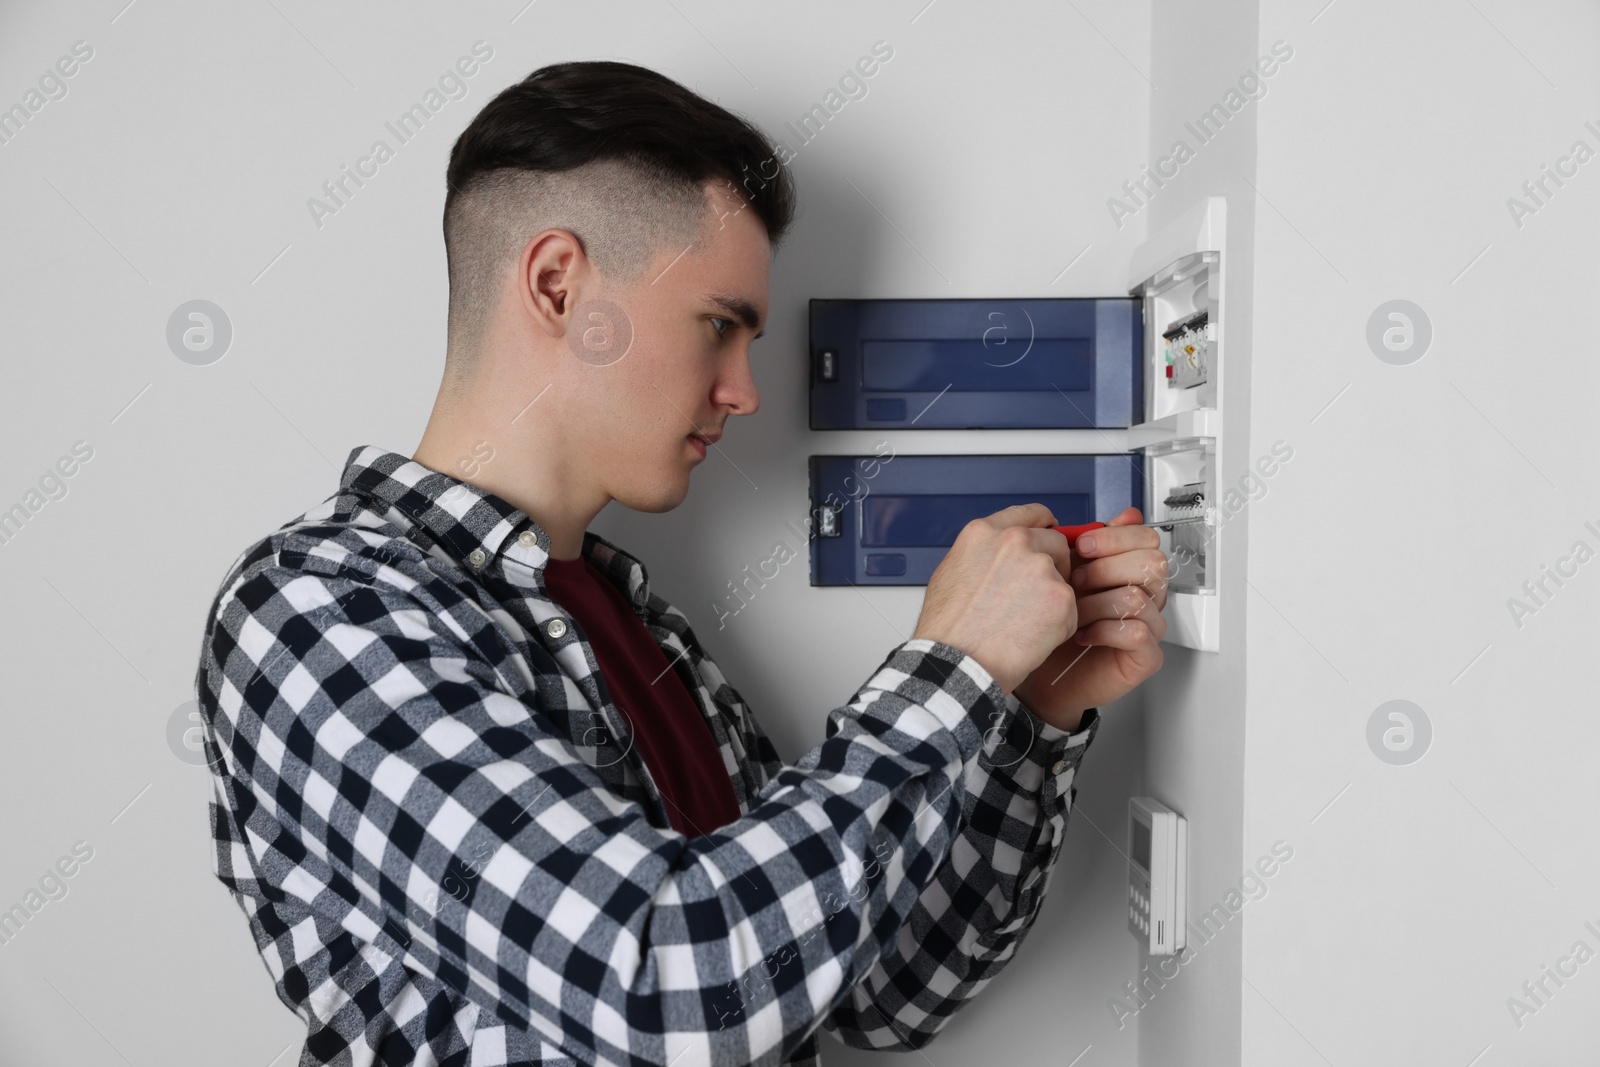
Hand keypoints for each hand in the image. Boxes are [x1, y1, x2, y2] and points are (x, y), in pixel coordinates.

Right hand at [911, 503, 1078, 693]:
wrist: (957, 663)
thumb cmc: (948, 628)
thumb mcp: (951, 572)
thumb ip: (983, 553)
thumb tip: (1000, 555)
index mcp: (986, 532)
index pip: (1031, 513)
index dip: (1044, 526)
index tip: (1049, 534)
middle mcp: (1015, 542)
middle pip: (1055, 543)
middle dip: (1052, 565)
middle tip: (1033, 595)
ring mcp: (1040, 568)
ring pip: (1064, 578)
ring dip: (1052, 598)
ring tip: (1025, 623)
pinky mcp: (1060, 598)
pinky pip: (1071, 609)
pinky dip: (1059, 626)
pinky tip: (1032, 638)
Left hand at [1013, 507, 1167, 730]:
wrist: (1036, 670)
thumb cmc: (1047, 622)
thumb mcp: (1060, 574)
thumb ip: (1085, 544)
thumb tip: (1113, 515)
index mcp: (1129, 569)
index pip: (1146, 538)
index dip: (1116, 537)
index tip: (1082, 545)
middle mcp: (1145, 595)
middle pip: (1152, 563)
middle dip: (1106, 568)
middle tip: (1074, 581)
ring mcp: (1149, 626)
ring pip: (1140, 596)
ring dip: (1096, 603)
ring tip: (1071, 613)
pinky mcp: (1146, 657)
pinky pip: (1138, 632)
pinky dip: (1104, 630)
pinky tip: (1082, 633)